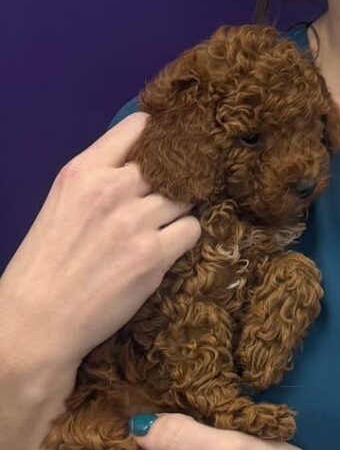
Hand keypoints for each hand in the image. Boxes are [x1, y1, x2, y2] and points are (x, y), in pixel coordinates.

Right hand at [0, 113, 200, 381]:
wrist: (36, 322)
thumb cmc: (45, 263)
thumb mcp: (63, 201)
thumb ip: (101, 175)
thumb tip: (144, 159)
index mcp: (83, 171)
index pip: (138, 126)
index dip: (157, 135)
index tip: (164, 148)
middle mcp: (112, 189)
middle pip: (170, 162)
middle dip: (173, 175)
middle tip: (168, 193)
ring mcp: (136, 221)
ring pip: (186, 195)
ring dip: (179, 208)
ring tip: (161, 226)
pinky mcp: (154, 255)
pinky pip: (192, 228)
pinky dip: (184, 236)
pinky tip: (166, 247)